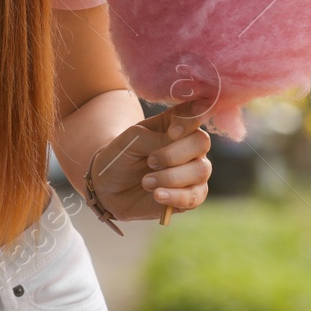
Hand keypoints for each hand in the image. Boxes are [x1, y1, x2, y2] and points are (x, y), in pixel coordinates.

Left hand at [90, 100, 212, 221]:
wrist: (108, 186)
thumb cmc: (121, 155)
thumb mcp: (132, 140)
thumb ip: (156, 137)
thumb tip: (177, 139)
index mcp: (177, 124)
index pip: (195, 114)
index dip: (189, 122)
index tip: (172, 132)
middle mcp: (190, 146)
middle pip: (201, 142)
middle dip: (174, 154)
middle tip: (150, 161)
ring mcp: (194, 171)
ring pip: (200, 170)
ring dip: (171, 177)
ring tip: (146, 182)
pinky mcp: (191, 196)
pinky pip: (195, 196)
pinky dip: (176, 196)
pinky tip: (157, 195)